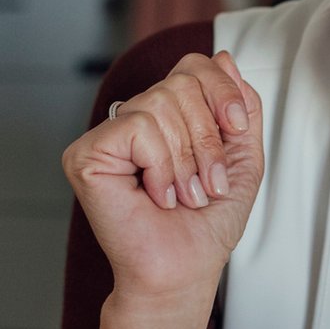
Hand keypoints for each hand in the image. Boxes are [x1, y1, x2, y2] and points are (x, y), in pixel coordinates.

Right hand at [61, 50, 263, 305]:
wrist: (183, 271)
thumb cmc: (205, 226)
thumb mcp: (243, 159)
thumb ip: (240, 108)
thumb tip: (224, 57)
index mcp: (168, 117)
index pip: (194, 66)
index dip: (221, 91)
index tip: (234, 128)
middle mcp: (134, 119)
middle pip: (181, 82)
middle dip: (207, 139)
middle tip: (204, 184)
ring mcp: (107, 135)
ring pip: (160, 104)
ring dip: (186, 160)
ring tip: (182, 195)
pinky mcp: (86, 153)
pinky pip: (138, 126)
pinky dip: (161, 166)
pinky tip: (156, 195)